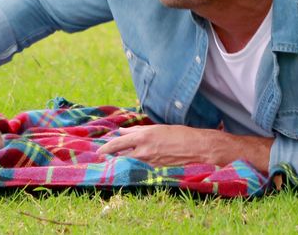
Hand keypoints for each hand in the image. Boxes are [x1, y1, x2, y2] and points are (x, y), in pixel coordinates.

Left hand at [97, 124, 223, 165]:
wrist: (198, 148)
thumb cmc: (180, 134)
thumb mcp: (158, 128)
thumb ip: (138, 130)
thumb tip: (122, 132)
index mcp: (144, 136)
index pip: (118, 143)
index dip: (106, 147)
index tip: (99, 151)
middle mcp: (144, 150)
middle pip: (120, 156)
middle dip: (113, 157)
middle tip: (106, 158)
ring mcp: (149, 162)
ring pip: (129, 163)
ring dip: (124, 162)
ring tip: (121, 161)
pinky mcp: (155, 171)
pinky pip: (140, 169)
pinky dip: (136, 167)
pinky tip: (136, 166)